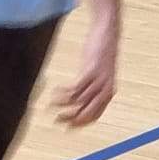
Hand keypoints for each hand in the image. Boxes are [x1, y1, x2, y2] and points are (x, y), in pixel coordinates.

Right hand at [54, 10, 118, 126]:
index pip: (94, 115)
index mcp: (108, 92)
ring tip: (50, 106)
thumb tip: (81, 93)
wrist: (108, 32)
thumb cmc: (102, 50)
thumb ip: (94, 82)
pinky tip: (55, 92)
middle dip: (71, 119)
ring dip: (63, 106)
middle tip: (57, 121)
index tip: (68, 126)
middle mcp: (105, 90)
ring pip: (79, 101)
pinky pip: (76, 88)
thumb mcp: (99, 70)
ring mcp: (98, 81)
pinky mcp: (90, 71)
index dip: (80, 123)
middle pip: (87, 112)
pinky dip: (64, 93)